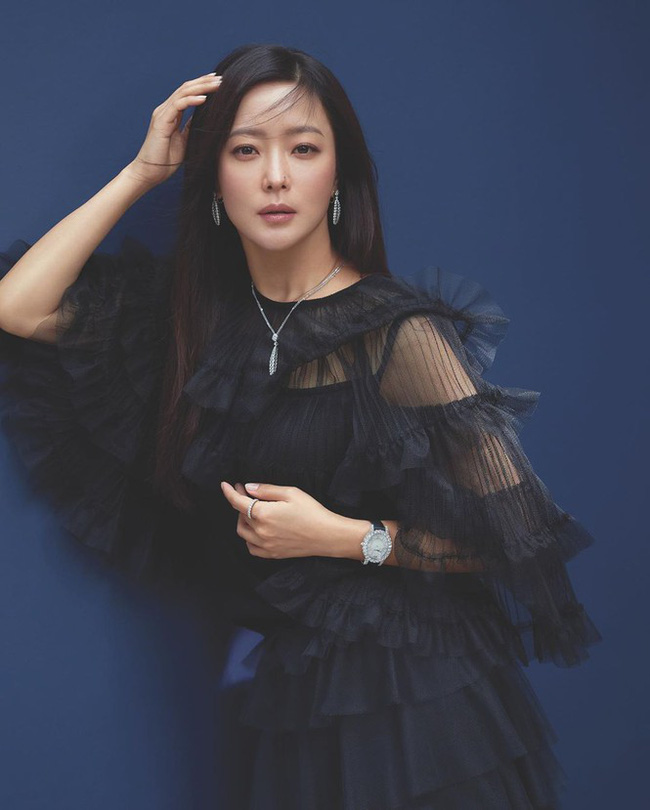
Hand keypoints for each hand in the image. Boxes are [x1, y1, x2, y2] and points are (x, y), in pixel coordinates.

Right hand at [124, 72, 222, 187]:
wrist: (150, 172)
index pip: (187, 93)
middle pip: (186, 89)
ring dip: (201, 87)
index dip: (202, 86)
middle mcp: (165, 110)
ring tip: (216, 84)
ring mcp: (162, 114)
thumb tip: (203, 118)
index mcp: (170, 113)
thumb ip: (190, 127)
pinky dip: (191, 100)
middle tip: (221, 78)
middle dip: (204, 82)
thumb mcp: (184, 140)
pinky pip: (178, 105)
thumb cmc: (165, 159)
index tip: (217, 82)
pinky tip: (204, 98)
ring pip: (183, 93)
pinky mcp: (161, 122)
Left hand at [220, 481, 344, 559]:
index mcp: (263, 514)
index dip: (229, 492)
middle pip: (240, 515)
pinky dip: (248, 537)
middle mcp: (260, 532)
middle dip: (239, 501)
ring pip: (242, 532)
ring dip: (242, 519)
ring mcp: (265, 545)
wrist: (327, 535)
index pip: (238, 502)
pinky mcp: (272, 554)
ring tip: (251, 509)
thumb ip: (266, 490)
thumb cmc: (312, 511)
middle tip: (246, 491)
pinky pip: (251, 547)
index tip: (225, 485)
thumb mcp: (291, 493)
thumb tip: (248, 488)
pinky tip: (256, 529)